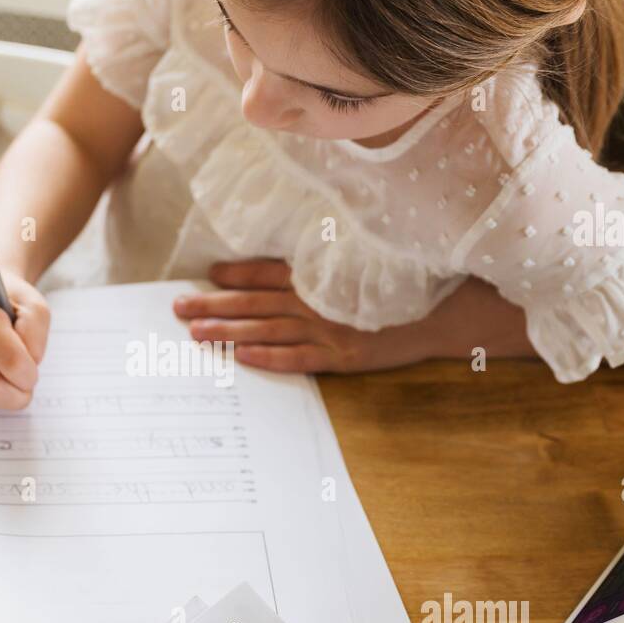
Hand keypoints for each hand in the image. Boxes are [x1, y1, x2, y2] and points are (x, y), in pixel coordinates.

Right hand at [0, 272, 50, 411]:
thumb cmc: (6, 304)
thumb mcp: (33, 306)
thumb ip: (36, 330)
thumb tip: (28, 361)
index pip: (10, 361)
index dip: (30, 374)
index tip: (33, 369)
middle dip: (17, 396)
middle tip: (26, 388)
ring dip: (2, 398)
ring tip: (6, 375)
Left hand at [172, 259, 427, 373]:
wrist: (445, 311)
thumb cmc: (398, 284)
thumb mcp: (359, 264)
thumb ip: (319, 265)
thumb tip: (280, 264)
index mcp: (321, 272)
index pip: (268, 272)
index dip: (236, 274)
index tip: (207, 276)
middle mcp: (319, 298)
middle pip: (257, 302)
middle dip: (215, 305)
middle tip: (178, 308)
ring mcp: (330, 328)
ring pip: (268, 330)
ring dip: (229, 331)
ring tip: (196, 333)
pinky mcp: (344, 356)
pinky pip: (299, 358)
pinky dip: (269, 357)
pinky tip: (240, 357)